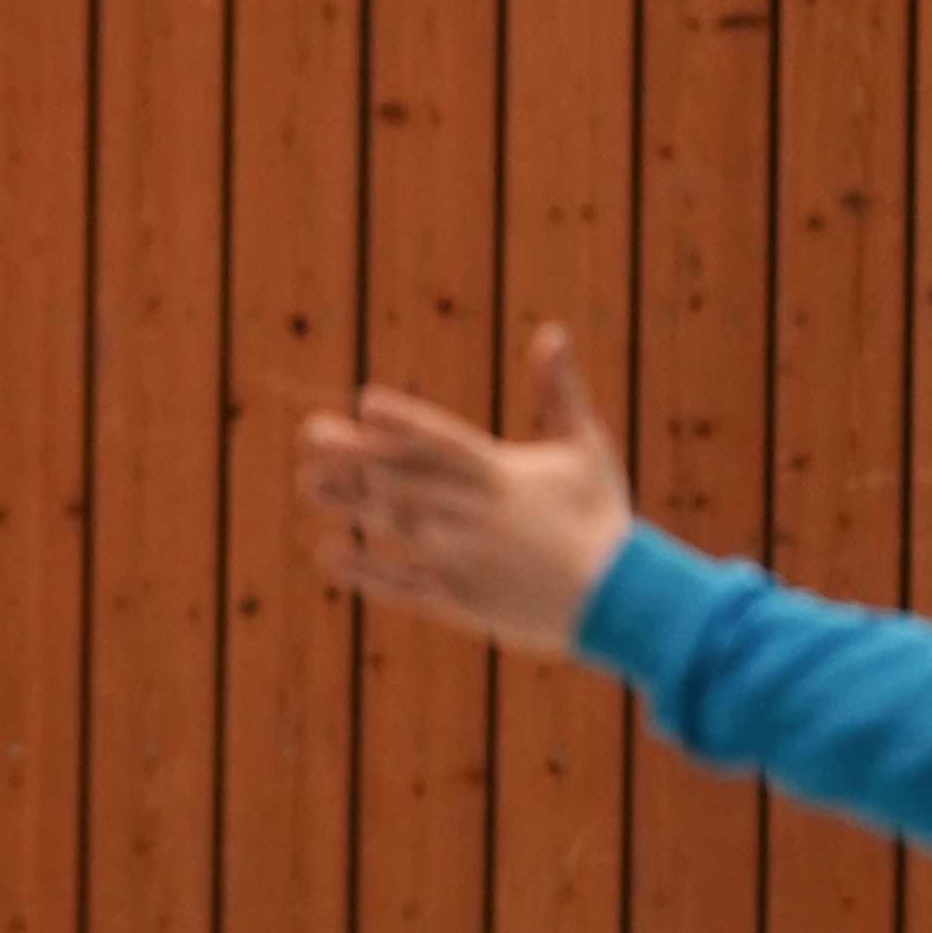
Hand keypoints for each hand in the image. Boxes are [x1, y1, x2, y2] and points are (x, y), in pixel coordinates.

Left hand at [297, 323, 636, 656]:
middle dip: (354, 457)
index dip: (402, 422)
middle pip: (403, 480)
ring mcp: (462, 559)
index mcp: (502, 474)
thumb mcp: (586, 447)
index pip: (442, 441)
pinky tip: (329, 553)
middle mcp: (473, 514)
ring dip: (349, 504)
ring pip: (394, 527)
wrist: (622, 600)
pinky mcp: (458, 599)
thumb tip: (553, 331)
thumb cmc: (602, 518)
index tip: (365, 404)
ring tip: (309, 483)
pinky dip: (364, 571)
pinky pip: (401, 585)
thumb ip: (560, 391)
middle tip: (311, 436)